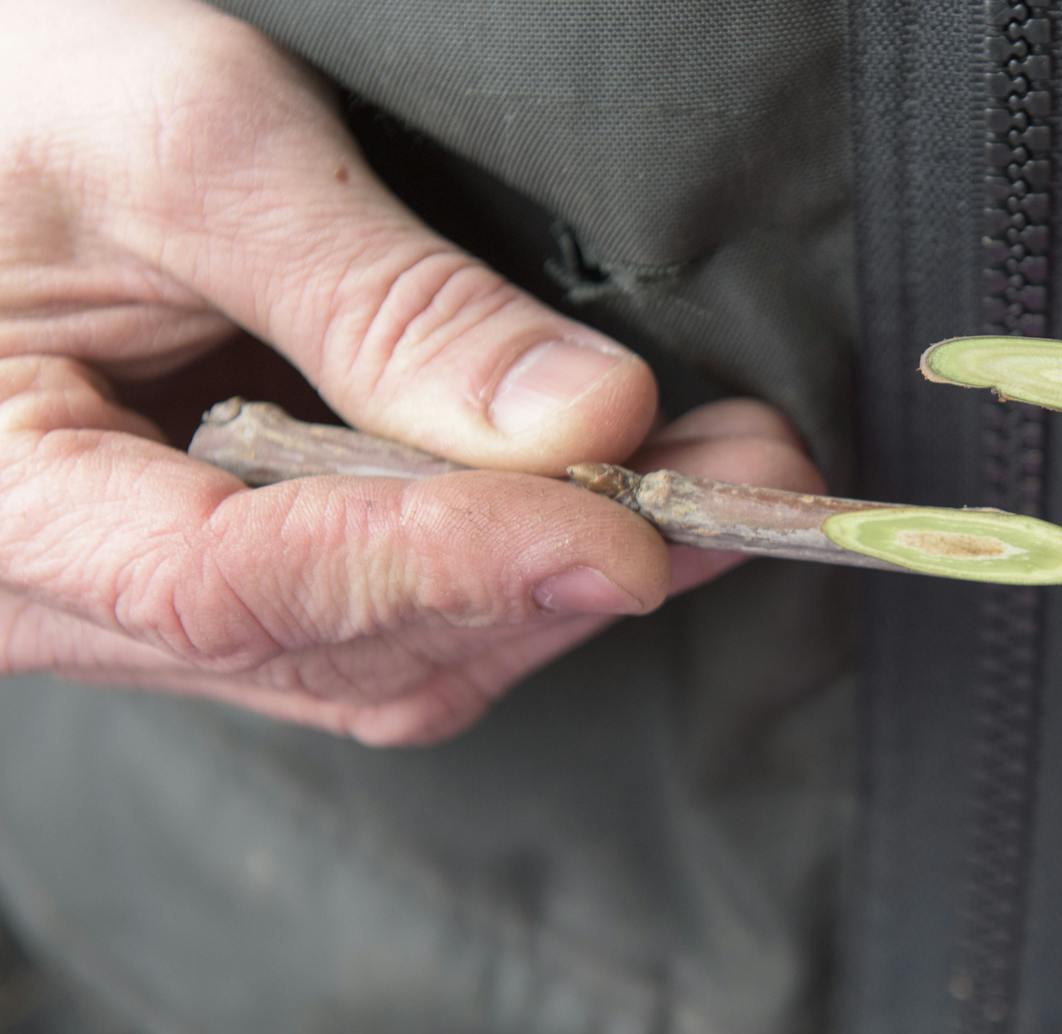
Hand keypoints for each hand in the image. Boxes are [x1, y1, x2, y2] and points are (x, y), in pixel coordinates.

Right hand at [0, 0, 818, 740]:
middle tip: (743, 486)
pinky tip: (629, 501)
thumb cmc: (28, 102)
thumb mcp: (191, 151)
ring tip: (724, 484)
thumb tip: (587, 423)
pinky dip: (526, 567)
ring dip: (574, 578)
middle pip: (345, 647)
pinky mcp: (242, 576)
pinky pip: (396, 624)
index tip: (622, 536)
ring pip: (394, 658)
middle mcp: (69, 594)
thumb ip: (379, 301)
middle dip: (560, 574)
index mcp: (6, 499)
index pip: (233, 584)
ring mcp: (158, 603)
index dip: (446, 565)